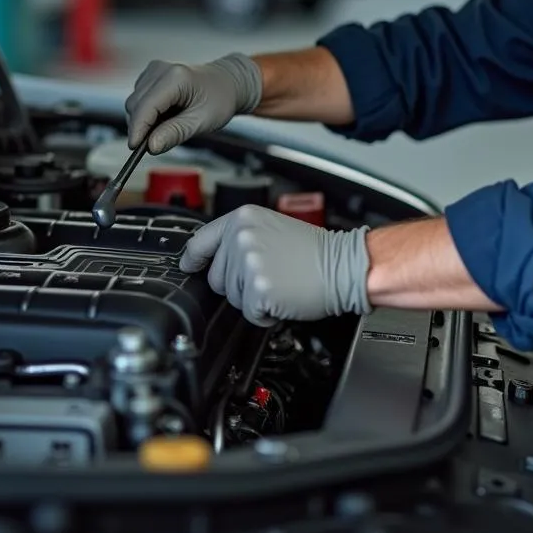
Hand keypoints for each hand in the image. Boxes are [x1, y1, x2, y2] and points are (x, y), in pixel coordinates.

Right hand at [124, 53, 262, 153]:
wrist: (227, 83)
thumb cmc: (220, 99)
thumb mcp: (202, 121)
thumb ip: (175, 133)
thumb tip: (151, 146)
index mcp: (176, 77)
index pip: (145, 106)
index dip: (137, 129)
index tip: (135, 148)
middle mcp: (161, 69)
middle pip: (135, 105)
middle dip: (142, 127)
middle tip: (159, 141)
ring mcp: (154, 70)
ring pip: (134, 103)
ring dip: (145, 120)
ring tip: (171, 122)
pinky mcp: (151, 75)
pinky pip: (139, 99)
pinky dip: (148, 112)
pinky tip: (166, 114)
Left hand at [180, 205, 372, 325]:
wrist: (343, 266)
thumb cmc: (315, 252)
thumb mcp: (271, 229)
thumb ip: (240, 238)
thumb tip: (213, 256)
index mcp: (243, 219)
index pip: (201, 240)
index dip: (193, 258)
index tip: (189, 265)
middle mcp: (242, 238)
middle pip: (215, 277)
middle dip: (236, 284)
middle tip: (268, 274)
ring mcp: (248, 263)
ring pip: (231, 297)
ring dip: (252, 298)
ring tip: (279, 283)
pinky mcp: (258, 289)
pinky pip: (249, 313)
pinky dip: (265, 313)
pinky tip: (283, 297)